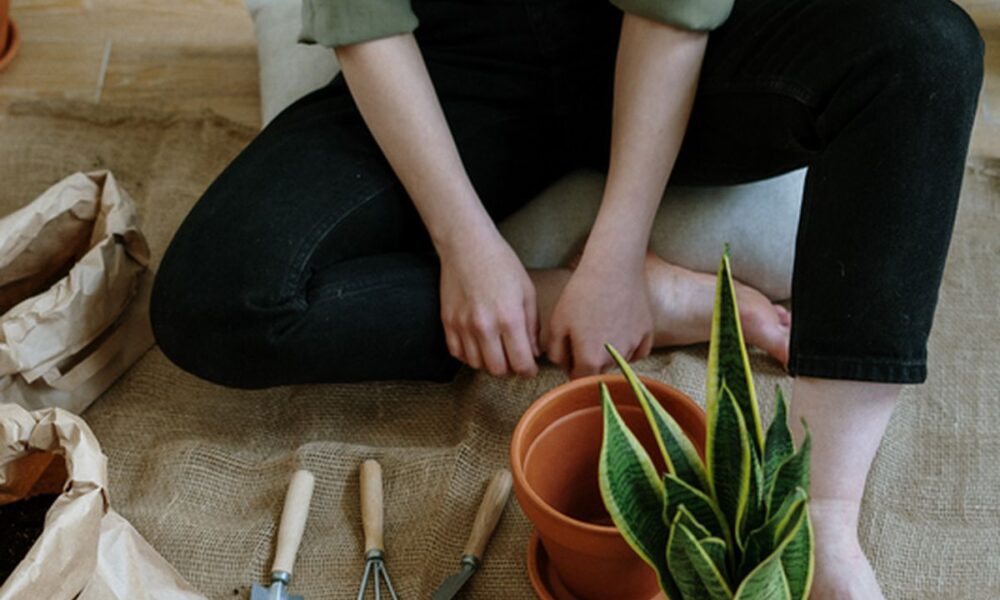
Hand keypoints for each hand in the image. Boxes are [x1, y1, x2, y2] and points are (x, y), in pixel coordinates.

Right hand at [439, 231, 539, 376]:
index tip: (530, 368)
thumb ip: (532, 326)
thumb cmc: (501, 264)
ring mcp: (463, 325)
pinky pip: (457, 353)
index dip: (528, 371)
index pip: (521, 363)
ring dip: (488, 362)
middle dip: (509, 369)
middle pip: (497, 370)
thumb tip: (534, 353)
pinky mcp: (447, 322)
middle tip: (513, 359)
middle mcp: (485, 326)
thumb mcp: (527, 292)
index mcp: (510, 318)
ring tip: (496, 349)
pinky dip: (469, 355)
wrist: (467, 245)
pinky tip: (478, 344)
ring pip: (476, 364)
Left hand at [546, 260, 652, 378]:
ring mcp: (634, 347)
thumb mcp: (557, 323)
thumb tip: (564, 366)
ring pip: (618, 361)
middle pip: (599, 372)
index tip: (570, 355)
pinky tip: (620, 329)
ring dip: (609, 353)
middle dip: (590, 361)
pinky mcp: (648, 335)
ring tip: (602, 325)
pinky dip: (628, 347)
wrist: (613, 268)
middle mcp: (615, 360)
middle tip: (584, 336)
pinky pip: (637, 352)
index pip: (579, 379)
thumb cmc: (581, 293)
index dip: (572, 368)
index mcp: (590, 360)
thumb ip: (556, 353)